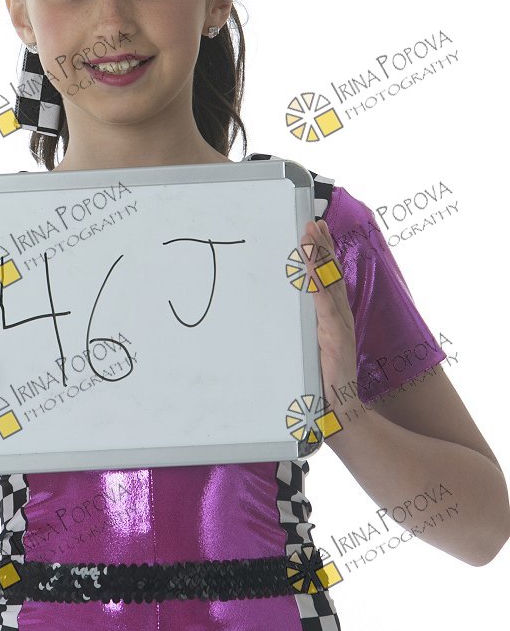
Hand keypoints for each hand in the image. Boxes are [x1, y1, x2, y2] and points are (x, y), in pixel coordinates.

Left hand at [300, 218, 357, 407]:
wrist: (339, 407)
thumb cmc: (324, 378)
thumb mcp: (313, 345)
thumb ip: (308, 326)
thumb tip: (291, 307)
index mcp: (335, 316)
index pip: (330, 277)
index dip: (325, 252)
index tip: (316, 230)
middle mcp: (340, 316)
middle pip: (332, 274)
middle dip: (323, 246)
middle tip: (313, 223)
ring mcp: (338, 325)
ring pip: (329, 285)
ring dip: (319, 258)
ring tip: (311, 236)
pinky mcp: (334, 337)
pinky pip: (324, 306)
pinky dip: (317, 285)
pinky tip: (310, 269)